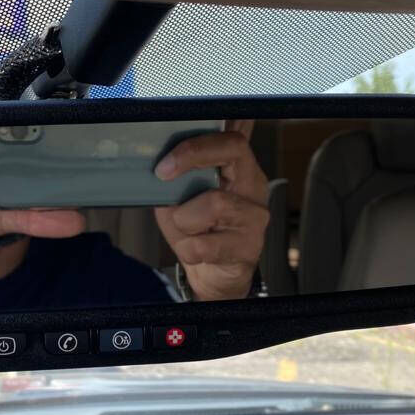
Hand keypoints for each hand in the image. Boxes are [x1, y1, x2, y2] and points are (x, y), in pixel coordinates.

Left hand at [0, 129, 84, 281]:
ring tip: (78, 190)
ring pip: (26, 184)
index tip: (37, 115)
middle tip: (70, 149)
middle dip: (45, 149)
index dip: (16, 117)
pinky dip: (44, 220)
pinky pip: (21, 218)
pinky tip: (68, 220)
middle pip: (19, 150)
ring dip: (53, 188)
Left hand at [153, 121, 268, 300]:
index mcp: (239, 169)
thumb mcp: (181, 199)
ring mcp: (255, 216)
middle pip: (233, 151)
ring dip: (185, 220)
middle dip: (192, 157)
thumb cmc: (199, 232)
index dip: (195, 144)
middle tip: (164, 175)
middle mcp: (253, 187)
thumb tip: (159, 166)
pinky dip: (188, 249)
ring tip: (188, 230)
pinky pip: (205, 244)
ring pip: (214, 203)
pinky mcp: (250, 246)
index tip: (165, 162)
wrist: (215, 275)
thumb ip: (176, 179)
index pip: (229, 139)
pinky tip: (195, 251)